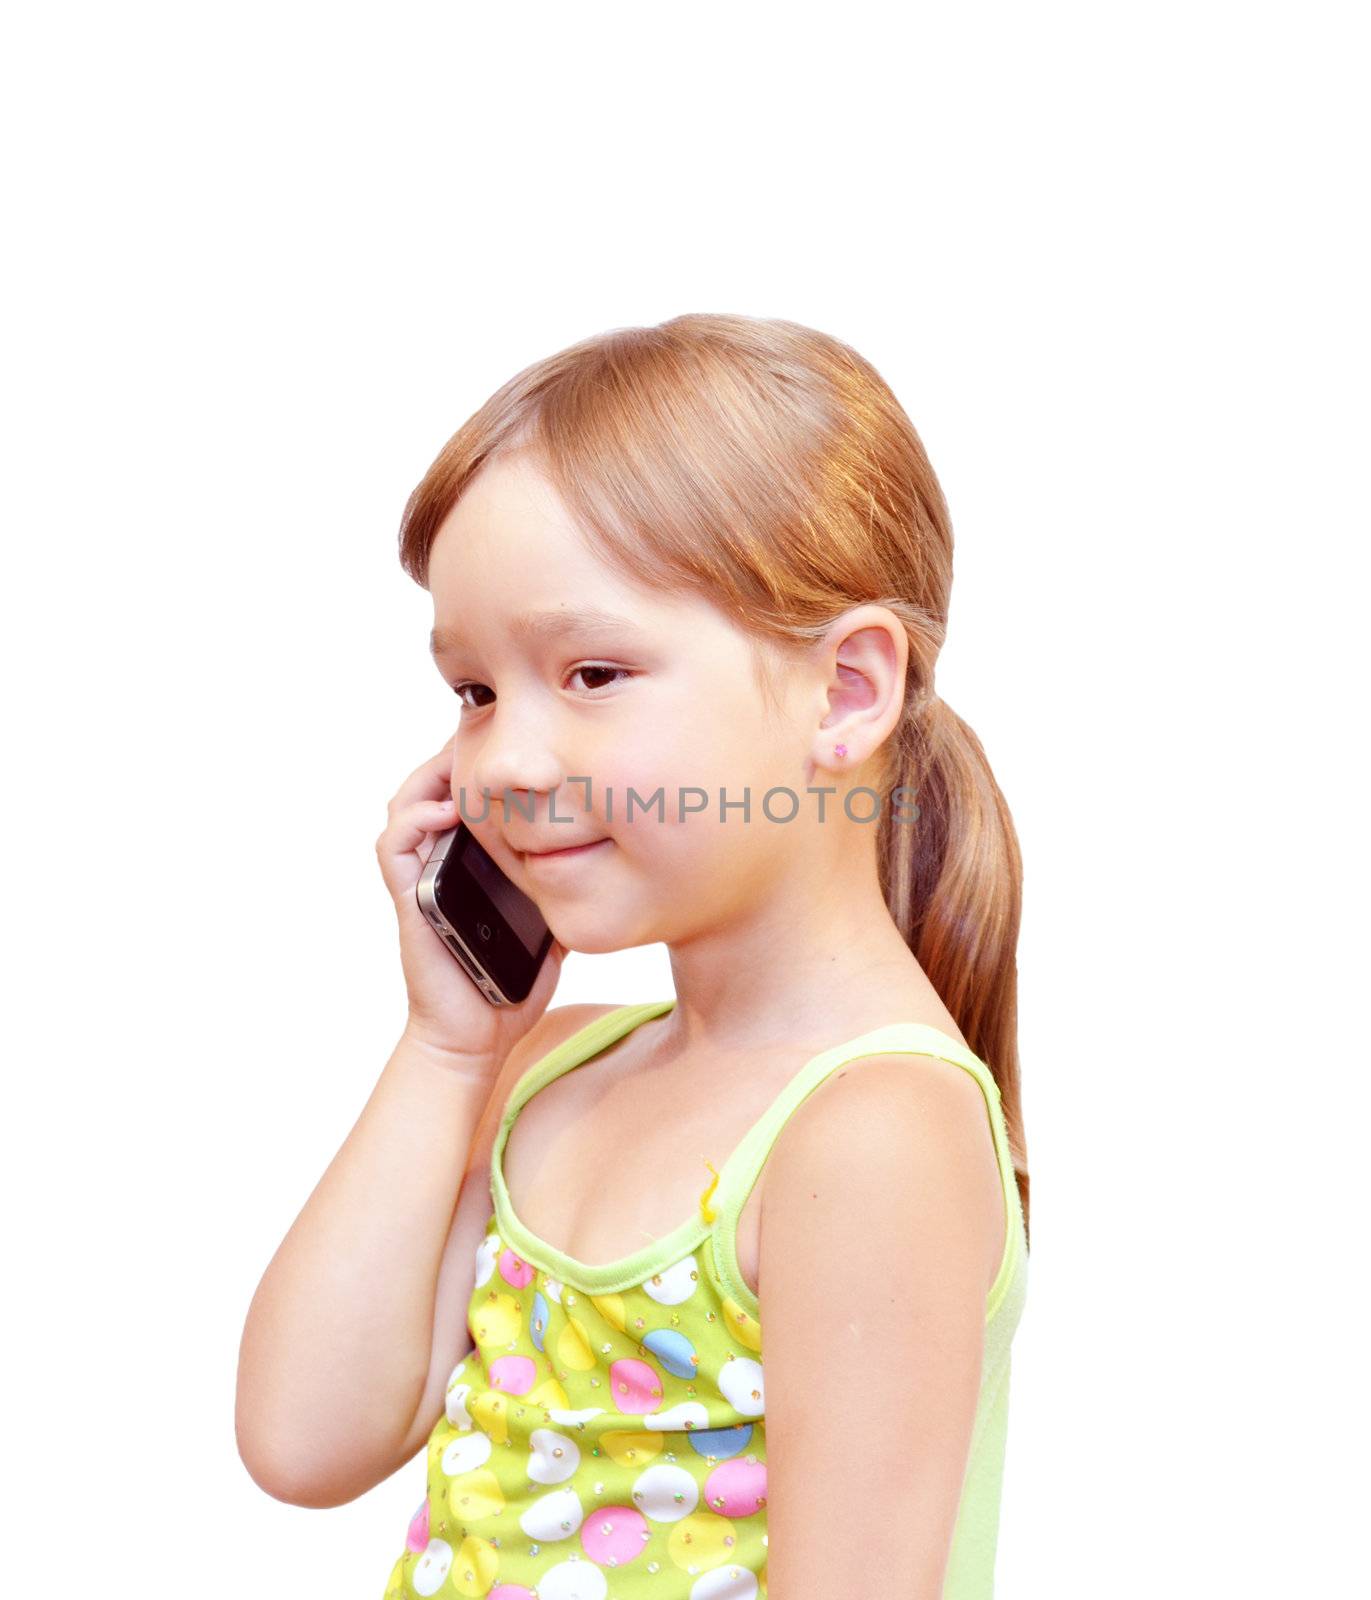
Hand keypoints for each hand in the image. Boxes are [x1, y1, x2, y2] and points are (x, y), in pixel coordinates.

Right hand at [374, 733, 566, 1070]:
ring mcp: (419, 877)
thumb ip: (565, 879)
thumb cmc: (512, 979)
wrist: (480, 1034)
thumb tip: (610, 851)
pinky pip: (394, 846)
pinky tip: (445, 812)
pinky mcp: (408, 898)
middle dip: (457, 752)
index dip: (481, 759)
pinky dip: (414, 819)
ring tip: (463, 758)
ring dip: (431, 774)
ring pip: (406, 802)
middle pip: (432, 783)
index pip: (465, 790)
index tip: (517, 741)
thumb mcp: (550, 914)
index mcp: (468, 857)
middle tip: (488, 731)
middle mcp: (439, 859)